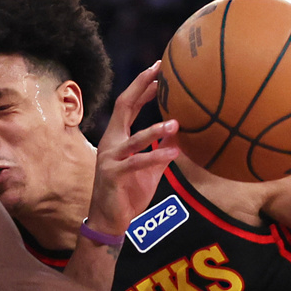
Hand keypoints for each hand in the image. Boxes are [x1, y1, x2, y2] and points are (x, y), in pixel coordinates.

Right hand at [87, 61, 179, 234]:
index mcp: (118, 137)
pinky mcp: (113, 175)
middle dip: (140, 88)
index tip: (158, 71)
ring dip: (155, 130)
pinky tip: (175, 152)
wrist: (109, 219)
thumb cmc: (128, 192)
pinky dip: (157, 156)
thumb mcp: (150, 167)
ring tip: (176, 122)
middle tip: (158, 74)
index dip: (142, 87)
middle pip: (123, 108)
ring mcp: (110, 158)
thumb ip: (162, 149)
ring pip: (134, 138)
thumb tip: (181, 133)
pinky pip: (138, 163)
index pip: (129, 105)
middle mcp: (111, 142)